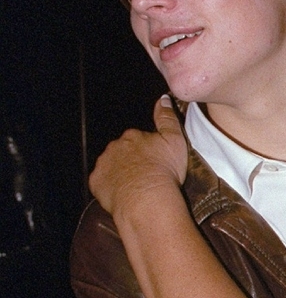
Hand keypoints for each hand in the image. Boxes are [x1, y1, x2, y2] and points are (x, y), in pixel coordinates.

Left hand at [89, 96, 187, 218]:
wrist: (146, 199)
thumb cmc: (164, 171)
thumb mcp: (175, 140)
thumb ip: (168, 118)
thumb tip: (163, 98)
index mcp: (133, 136)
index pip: (138, 139)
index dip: (147, 150)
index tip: (156, 160)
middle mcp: (115, 147)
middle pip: (123, 152)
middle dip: (132, 160)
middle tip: (147, 174)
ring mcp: (104, 165)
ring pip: (112, 166)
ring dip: (121, 173)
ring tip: (136, 187)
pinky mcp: (97, 182)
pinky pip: (102, 183)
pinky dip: (110, 187)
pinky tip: (123, 194)